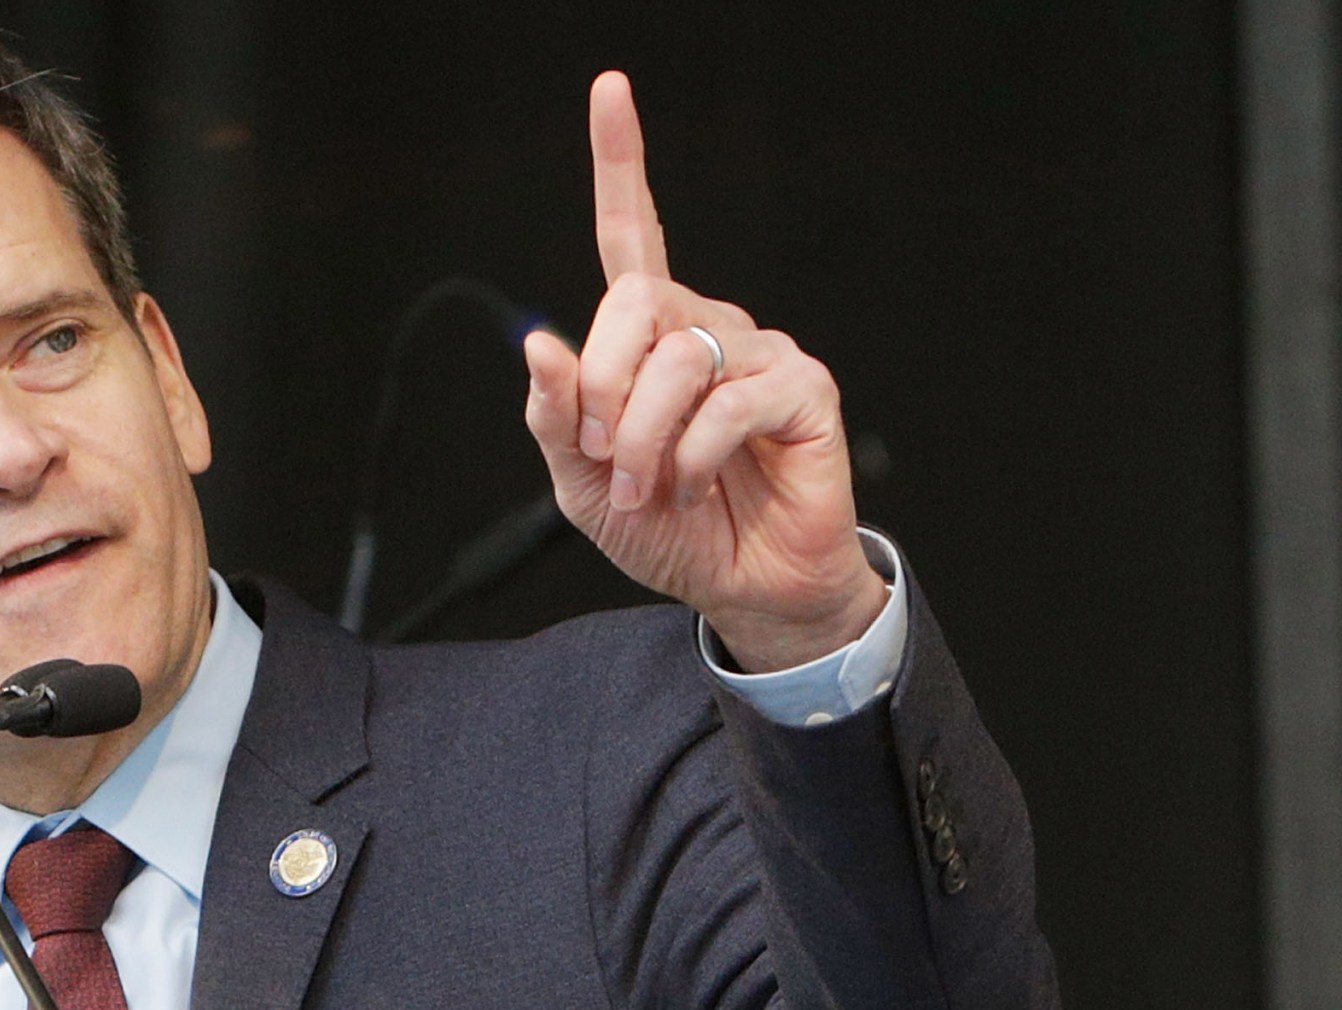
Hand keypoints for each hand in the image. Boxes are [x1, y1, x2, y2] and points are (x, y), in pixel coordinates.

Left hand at [523, 72, 884, 671]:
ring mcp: (759, 351)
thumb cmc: (670, 528)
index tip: (611, 87)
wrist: (739, 589)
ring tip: (655, 487)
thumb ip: (556, 416)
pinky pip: (729, 400)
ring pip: (677, 359)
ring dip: (646, 439)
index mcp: (648, 337)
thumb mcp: (583, 483)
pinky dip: (694, 454)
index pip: (630, 233)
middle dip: (603, 388)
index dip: (621, 160)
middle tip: (609, 456)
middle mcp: (705, 326)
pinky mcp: (802, 388)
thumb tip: (538, 342)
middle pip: (633, 304)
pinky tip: (700, 483)